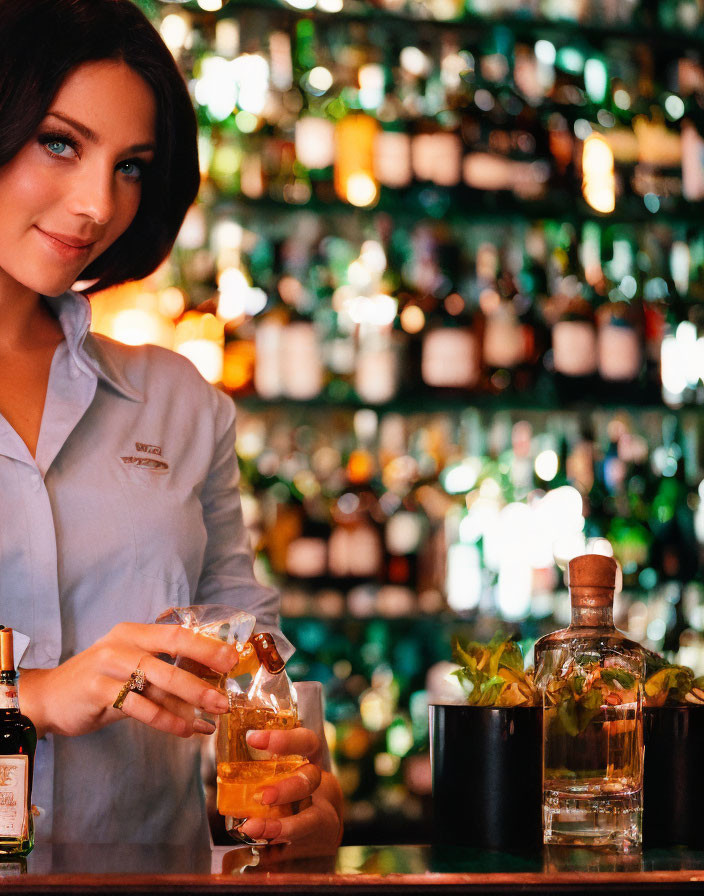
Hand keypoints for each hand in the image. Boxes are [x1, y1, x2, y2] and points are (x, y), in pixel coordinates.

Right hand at [18, 622, 235, 738]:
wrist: (48, 698)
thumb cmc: (98, 683)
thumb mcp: (130, 669)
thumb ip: (162, 672)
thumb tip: (208, 683)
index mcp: (134, 632)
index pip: (177, 633)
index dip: (207, 645)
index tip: (233, 658)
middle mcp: (122, 643)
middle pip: (172, 652)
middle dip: (204, 673)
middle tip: (227, 694)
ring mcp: (107, 665)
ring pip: (158, 680)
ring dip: (190, 700)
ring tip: (213, 715)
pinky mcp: (96, 690)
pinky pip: (139, 706)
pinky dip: (165, 719)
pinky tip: (184, 729)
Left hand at [239, 727, 343, 858]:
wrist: (320, 830)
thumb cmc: (292, 792)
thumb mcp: (284, 771)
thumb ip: (263, 764)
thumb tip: (223, 755)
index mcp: (311, 760)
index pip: (307, 742)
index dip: (284, 740)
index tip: (253, 739)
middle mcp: (320, 784)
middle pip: (311, 779)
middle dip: (287, 788)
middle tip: (262, 796)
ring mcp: (322, 814)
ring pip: (310, 818)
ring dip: (281, 825)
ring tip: (252, 828)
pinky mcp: (316, 840)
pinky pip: (299, 844)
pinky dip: (277, 846)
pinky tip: (259, 845)